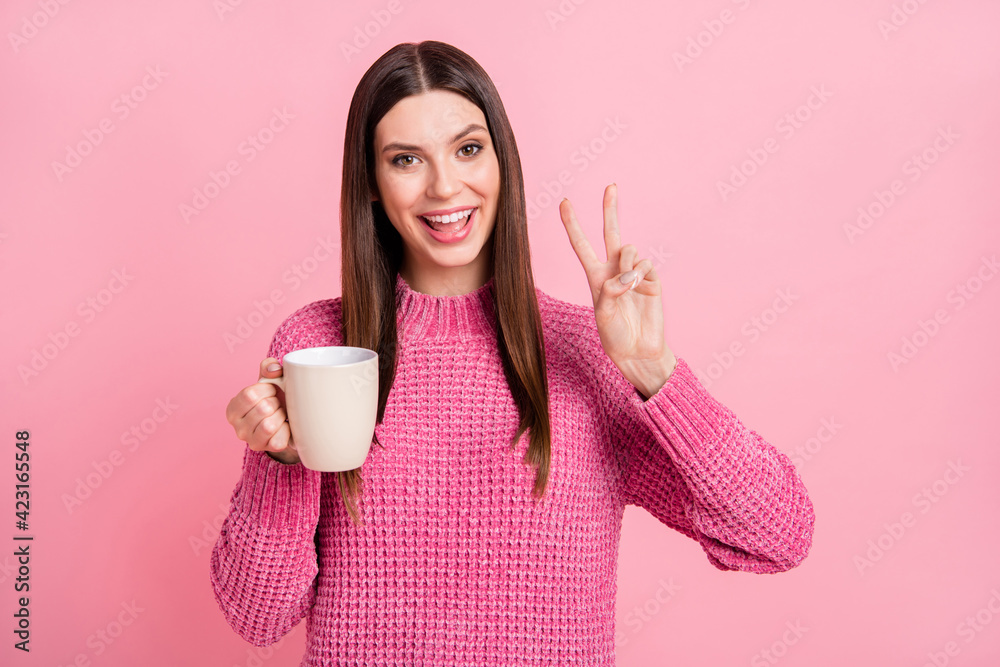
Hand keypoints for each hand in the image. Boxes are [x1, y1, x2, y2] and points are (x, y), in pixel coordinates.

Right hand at [225, 357, 300, 464]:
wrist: (288, 422)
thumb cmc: (275, 398)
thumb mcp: (270, 380)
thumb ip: (269, 367)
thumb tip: (274, 370)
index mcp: (233, 409)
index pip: (249, 395)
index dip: (267, 389)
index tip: (272, 390)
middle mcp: (237, 428)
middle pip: (262, 409)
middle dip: (276, 402)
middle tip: (278, 404)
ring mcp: (250, 441)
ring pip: (269, 425)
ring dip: (282, 416)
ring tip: (281, 414)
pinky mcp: (266, 451)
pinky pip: (278, 440)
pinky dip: (287, 431)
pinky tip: (286, 427)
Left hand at [559, 183, 676, 398]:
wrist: (638, 350)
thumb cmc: (614, 335)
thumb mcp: (602, 314)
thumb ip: (610, 291)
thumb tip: (627, 274)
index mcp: (596, 276)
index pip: (582, 245)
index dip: (573, 224)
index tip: (564, 202)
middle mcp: (615, 270)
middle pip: (611, 233)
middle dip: (610, 209)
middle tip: (611, 186)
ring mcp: (635, 273)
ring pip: (630, 249)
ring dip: (627, 264)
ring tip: (628, 287)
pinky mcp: (652, 280)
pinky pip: (646, 265)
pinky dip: (641, 277)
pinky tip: (642, 292)